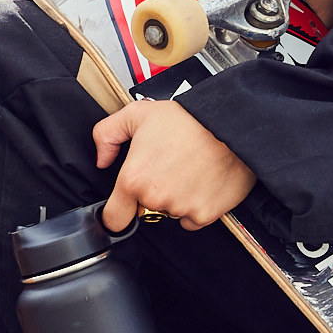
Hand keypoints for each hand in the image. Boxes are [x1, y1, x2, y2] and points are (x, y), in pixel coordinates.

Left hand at [94, 99, 253, 232]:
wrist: (231, 126)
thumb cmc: (188, 119)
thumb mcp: (137, 114)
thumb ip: (107, 134)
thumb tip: (102, 159)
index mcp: (134, 178)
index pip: (114, 219)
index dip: (116, 214)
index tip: (122, 208)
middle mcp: (156, 198)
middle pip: (145, 211)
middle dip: (152, 195)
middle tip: (166, 169)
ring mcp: (181, 209)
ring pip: (170, 213)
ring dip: (175, 198)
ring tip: (188, 170)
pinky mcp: (206, 214)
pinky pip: (193, 218)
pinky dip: (196, 205)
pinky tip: (201, 182)